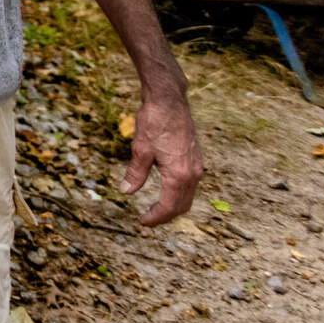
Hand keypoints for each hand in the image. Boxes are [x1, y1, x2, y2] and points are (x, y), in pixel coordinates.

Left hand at [121, 90, 203, 226]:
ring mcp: (197, 166)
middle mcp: (193, 173)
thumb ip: (135, 173)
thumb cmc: (155, 122)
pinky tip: (166, 191)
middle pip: (181, 206)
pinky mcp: (196, 158)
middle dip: (165, 215)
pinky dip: (178, 194)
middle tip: (147, 219)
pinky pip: (190, 185)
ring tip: (155, 209)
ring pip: (187, 196)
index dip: (155, 217)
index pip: (169, 207)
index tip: (142, 222)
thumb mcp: (140, 149)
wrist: (170, 100)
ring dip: (173, 206)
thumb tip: (126, 192)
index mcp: (179, 175)